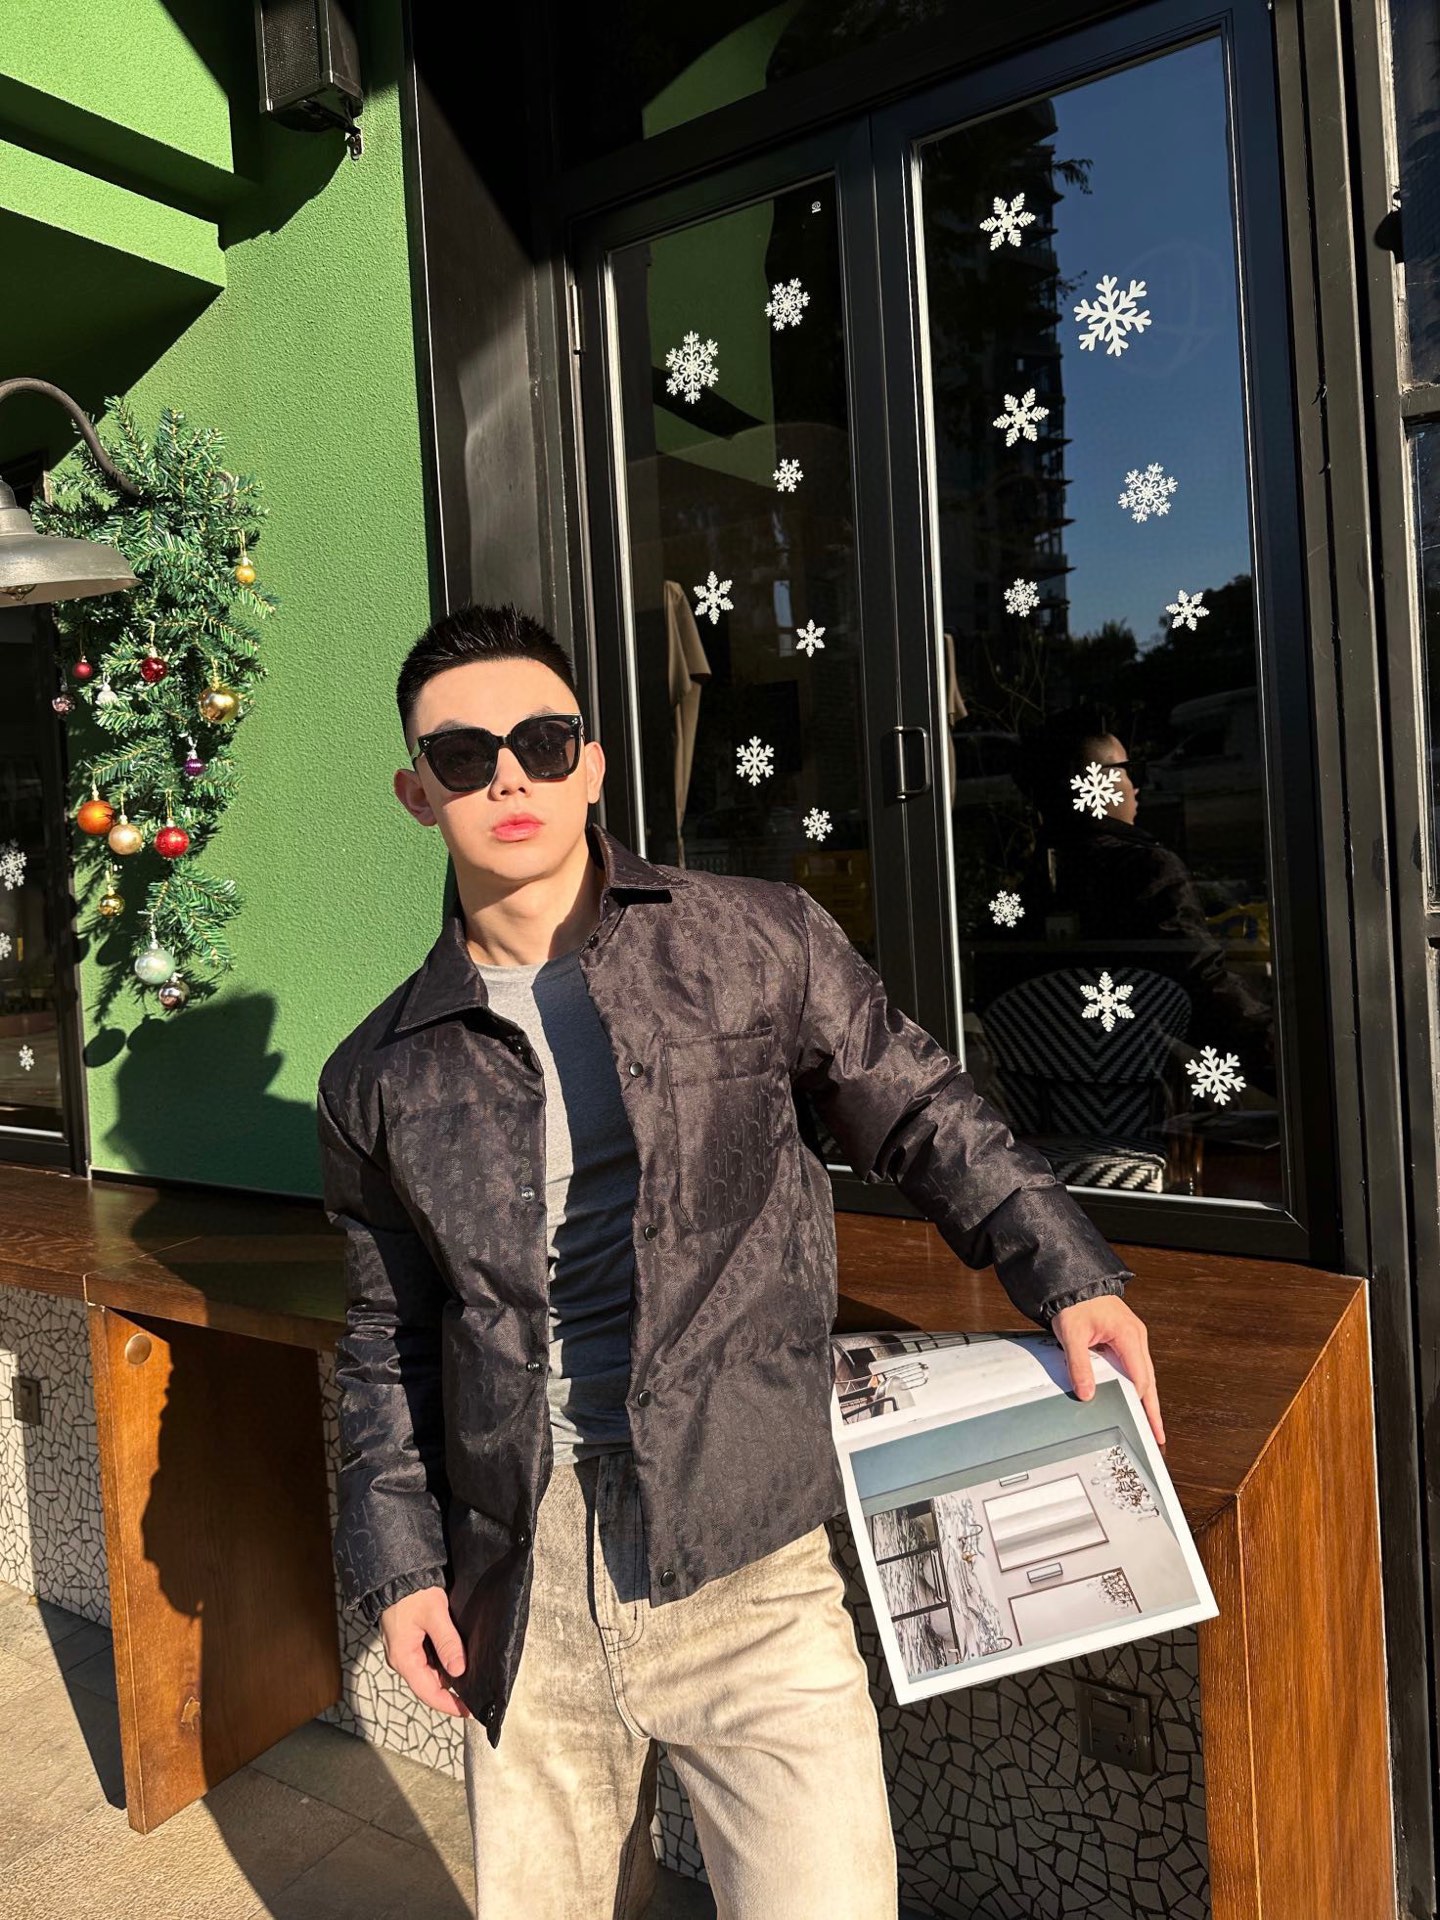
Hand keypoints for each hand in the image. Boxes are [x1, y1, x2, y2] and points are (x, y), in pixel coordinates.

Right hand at [380, 1586, 470, 1716]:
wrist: (394, 1573)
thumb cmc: (412, 1591)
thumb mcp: (434, 1614)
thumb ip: (447, 1642)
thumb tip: (460, 1670)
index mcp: (404, 1658)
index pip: (428, 1692)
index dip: (449, 1704)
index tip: (469, 1711)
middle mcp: (402, 1659)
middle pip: (428, 1686)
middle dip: (450, 1694)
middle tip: (474, 1698)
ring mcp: (404, 1650)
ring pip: (428, 1673)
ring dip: (447, 1679)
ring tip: (470, 1682)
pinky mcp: (408, 1641)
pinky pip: (426, 1660)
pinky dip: (442, 1665)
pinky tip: (456, 1661)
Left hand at [1050, 1294, 1164, 1445]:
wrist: (1074, 1282)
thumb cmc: (1075, 1302)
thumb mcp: (1072, 1335)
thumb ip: (1079, 1365)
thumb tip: (1086, 1393)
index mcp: (1128, 1336)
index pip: (1140, 1379)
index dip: (1141, 1404)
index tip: (1143, 1426)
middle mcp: (1136, 1337)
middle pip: (1148, 1380)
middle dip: (1152, 1409)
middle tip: (1157, 1434)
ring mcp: (1133, 1337)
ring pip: (1143, 1373)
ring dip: (1146, 1397)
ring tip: (1149, 1422)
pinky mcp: (1125, 1337)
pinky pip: (1134, 1365)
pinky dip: (1136, 1383)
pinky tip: (1134, 1397)